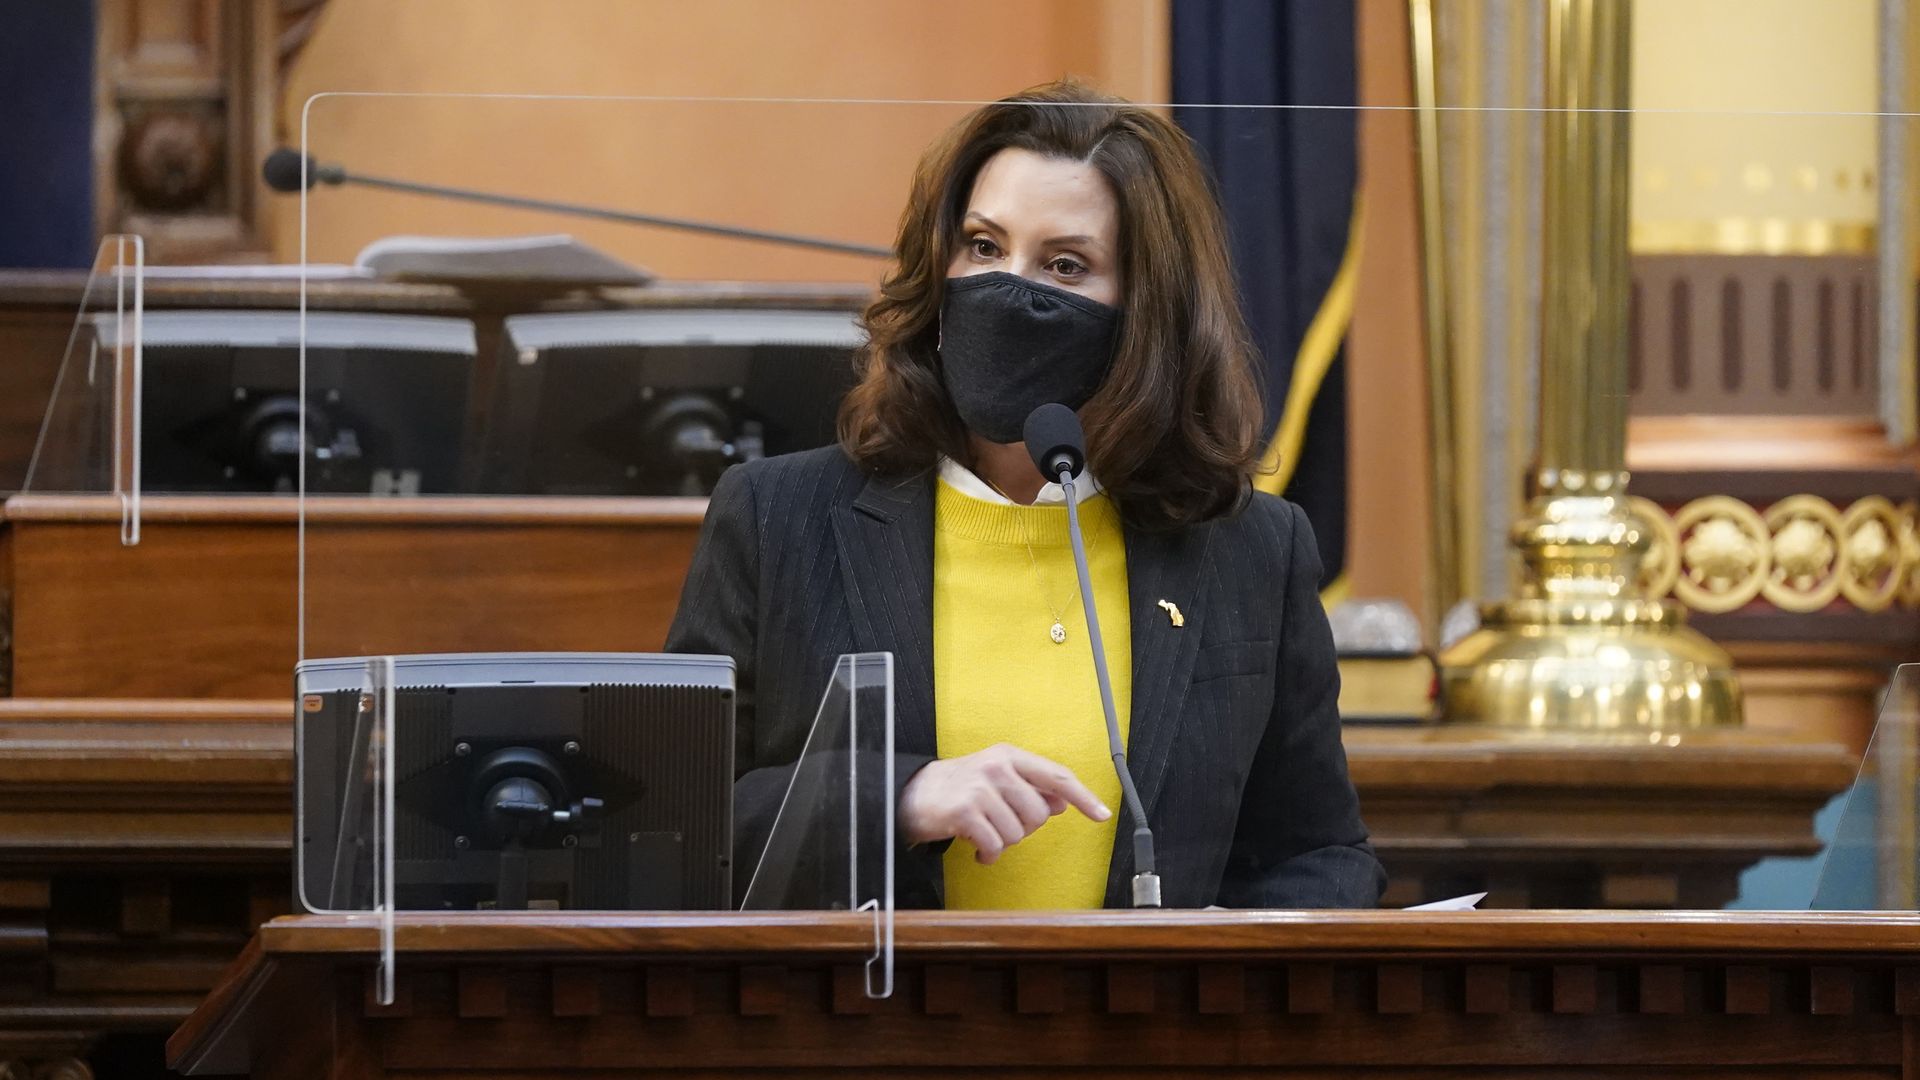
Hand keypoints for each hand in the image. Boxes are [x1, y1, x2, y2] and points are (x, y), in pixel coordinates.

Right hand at [899, 743, 1110, 863]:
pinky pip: (995, 846)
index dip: (1083, 797)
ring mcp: (980, 788)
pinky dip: (988, 855)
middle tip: (1000, 824)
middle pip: (1038, 814)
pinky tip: (977, 849)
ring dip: (1002, 842)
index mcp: (1010, 756)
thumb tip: (1063, 803)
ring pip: (1017, 833)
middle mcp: (997, 766)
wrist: (912, 795)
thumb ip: (1030, 788)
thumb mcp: (997, 780)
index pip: (1056, 775)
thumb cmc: (960, 789)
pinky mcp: (965, 811)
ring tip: (983, 834)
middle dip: (1023, 828)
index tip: (1102, 814)